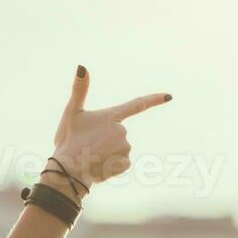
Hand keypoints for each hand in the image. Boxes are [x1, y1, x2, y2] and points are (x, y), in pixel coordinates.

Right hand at [52, 66, 171, 188]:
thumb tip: (82, 66)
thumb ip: (79, 90)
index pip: (137, 104)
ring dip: (107, 153)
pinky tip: (99, 165)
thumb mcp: (72, 113)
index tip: (169, 96)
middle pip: (118, 134)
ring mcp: (125, 147)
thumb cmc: (68, 140)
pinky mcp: (125, 163)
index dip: (154, 100)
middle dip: (105, 140)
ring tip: (92, 156)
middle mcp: (122, 130)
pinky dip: (110, 165)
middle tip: (88, 145)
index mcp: (112, 116)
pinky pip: (120, 162)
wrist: (67, 170)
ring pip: (119, 149)